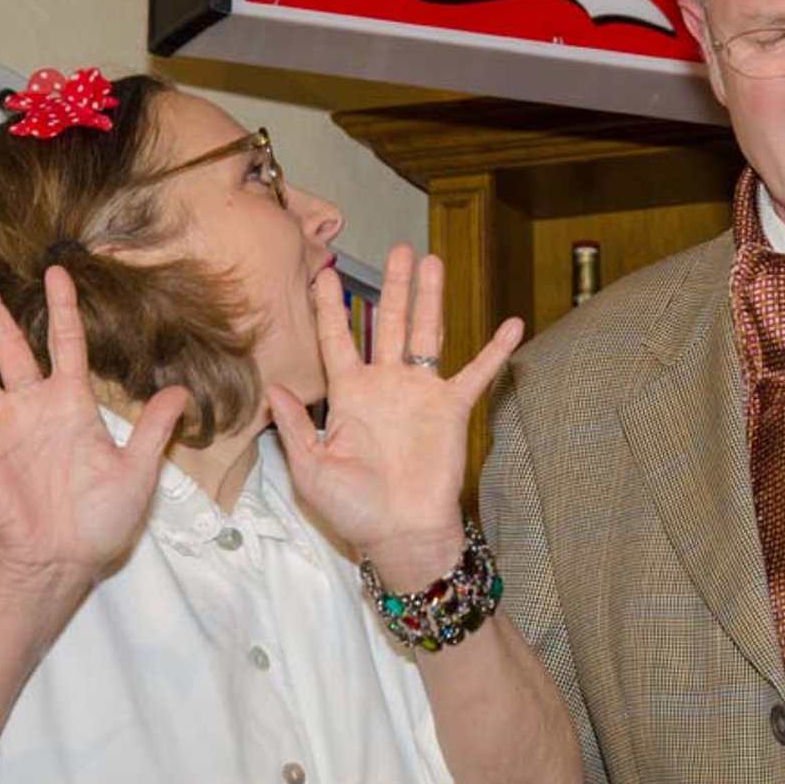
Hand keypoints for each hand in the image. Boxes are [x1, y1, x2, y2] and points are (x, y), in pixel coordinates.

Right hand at [0, 267, 189, 600]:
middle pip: (8, 347)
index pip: (66, 343)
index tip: (57, 270)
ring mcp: (2, 428)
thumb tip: (182, 391)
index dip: (62, 307)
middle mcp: (33, 407)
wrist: (64, 560)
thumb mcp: (137, 472)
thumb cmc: (101, 520)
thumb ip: (153, 430)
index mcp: (73, 405)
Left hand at [267, 245, 520, 586]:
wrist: (401, 533)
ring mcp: (421, 394)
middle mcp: (386, 385)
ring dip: (431, 299)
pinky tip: (511, 324)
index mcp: (349, 395)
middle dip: (393, 287)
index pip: (337, 339)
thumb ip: (296, 426)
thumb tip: (272, 388)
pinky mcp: (452, 410)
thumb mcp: (312, 469)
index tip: (324, 272)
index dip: (330, 306)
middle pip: (390, 324)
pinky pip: (477, 374)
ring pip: (428, 334)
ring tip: (433, 262)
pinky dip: (495, 351)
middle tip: (398, 249)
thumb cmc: (354, 509)